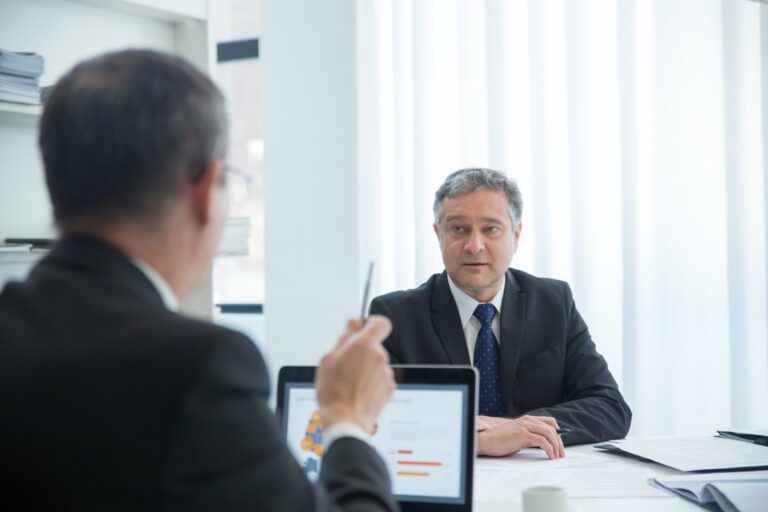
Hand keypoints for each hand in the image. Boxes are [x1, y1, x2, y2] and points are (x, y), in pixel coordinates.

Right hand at [315, 316, 395, 432]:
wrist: (345, 420)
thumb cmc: (333, 392)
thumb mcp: (329, 359)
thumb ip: (345, 337)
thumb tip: (353, 323)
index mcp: (364, 345)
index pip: (380, 323)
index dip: (372, 323)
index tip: (363, 327)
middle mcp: (379, 357)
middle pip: (374, 346)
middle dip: (362, 352)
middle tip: (345, 364)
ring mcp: (386, 373)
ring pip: (376, 363)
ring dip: (366, 368)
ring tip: (350, 382)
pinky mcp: (389, 388)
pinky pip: (380, 378)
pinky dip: (371, 382)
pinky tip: (358, 391)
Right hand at [477, 415, 564, 458]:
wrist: (487, 440)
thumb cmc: (500, 440)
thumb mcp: (518, 436)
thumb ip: (530, 436)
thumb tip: (543, 444)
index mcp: (527, 420)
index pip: (550, 422)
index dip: (558, 433)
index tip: (559, 444)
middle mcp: (528, 420)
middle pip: (552, 429)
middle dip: (560, 443)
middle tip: (561, 454)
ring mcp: (525, 426)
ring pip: (550, 434)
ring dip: (557, 447)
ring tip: (557, 457)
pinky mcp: (523, 434)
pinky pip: (542, 441)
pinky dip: (549, 449)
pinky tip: (550, 456)